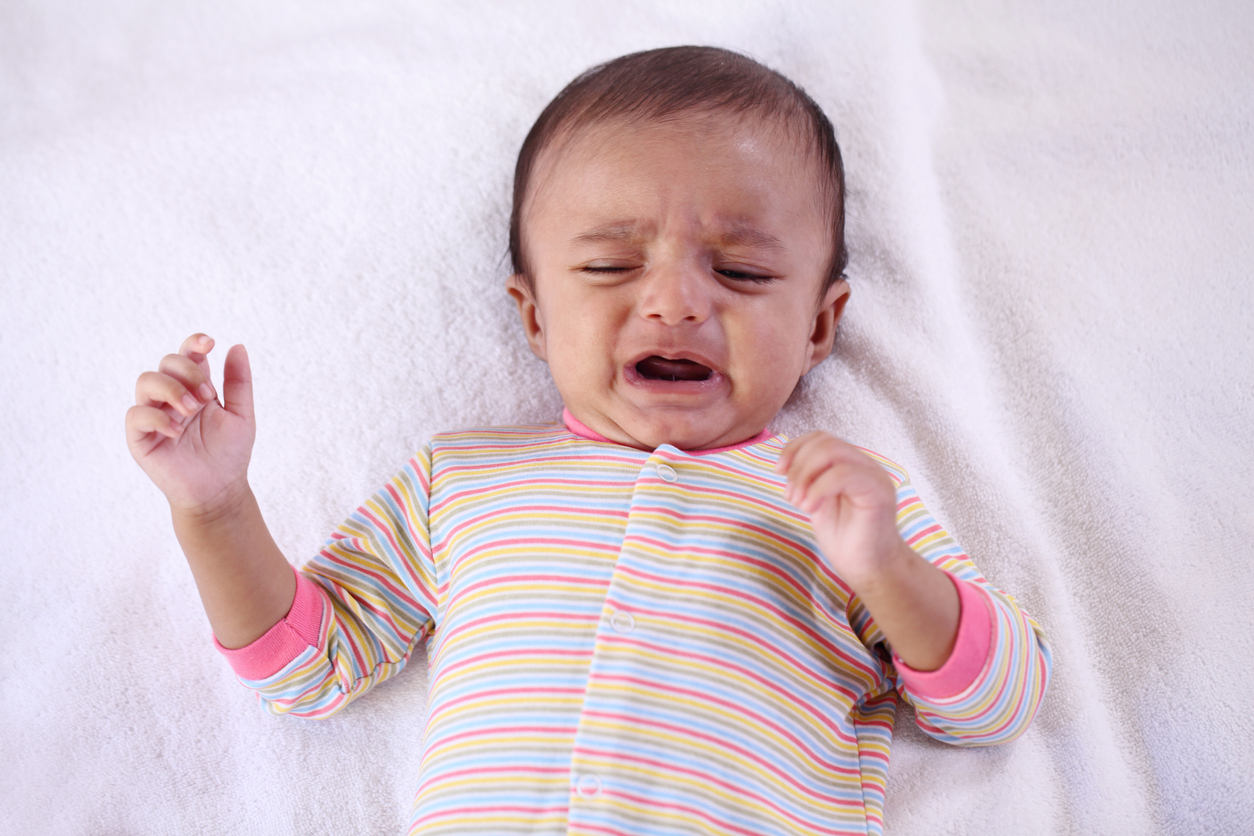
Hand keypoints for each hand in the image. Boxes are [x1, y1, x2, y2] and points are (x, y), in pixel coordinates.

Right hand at [125, 334, 255, 514]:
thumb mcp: (242, 415)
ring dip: (170, 389)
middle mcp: (171, 397)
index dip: (194, 343)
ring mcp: (154, 415)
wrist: (220, 490)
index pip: (187, 355)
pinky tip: (177, 431)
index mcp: (195, 387)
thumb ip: (239, 382)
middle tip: (207, 397)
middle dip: (188, 372)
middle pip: (167, 363)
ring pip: (146, 381)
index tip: (209, 343)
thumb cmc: (230, 453)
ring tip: (192, 410)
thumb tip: (237, 345)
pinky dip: (156, 417)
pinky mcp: (140, 437)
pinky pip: (136, 414)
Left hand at [775, 431, 911, 590]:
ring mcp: (874, 476)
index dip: (794, 448)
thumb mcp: (818, 501)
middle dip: (798, 465)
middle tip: (790, 496)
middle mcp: (866, 465)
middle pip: (824, 441)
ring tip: (799, 503)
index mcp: (852, 465)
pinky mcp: (878, 491)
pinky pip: (843, 474)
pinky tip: (809, 508)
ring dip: (805, 476)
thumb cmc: (845, 540)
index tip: (779, 472)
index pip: (821, 437)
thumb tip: (786, 462)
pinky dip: (817, 489)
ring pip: (832, 451)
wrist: (868, 569)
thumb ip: (809, 479)